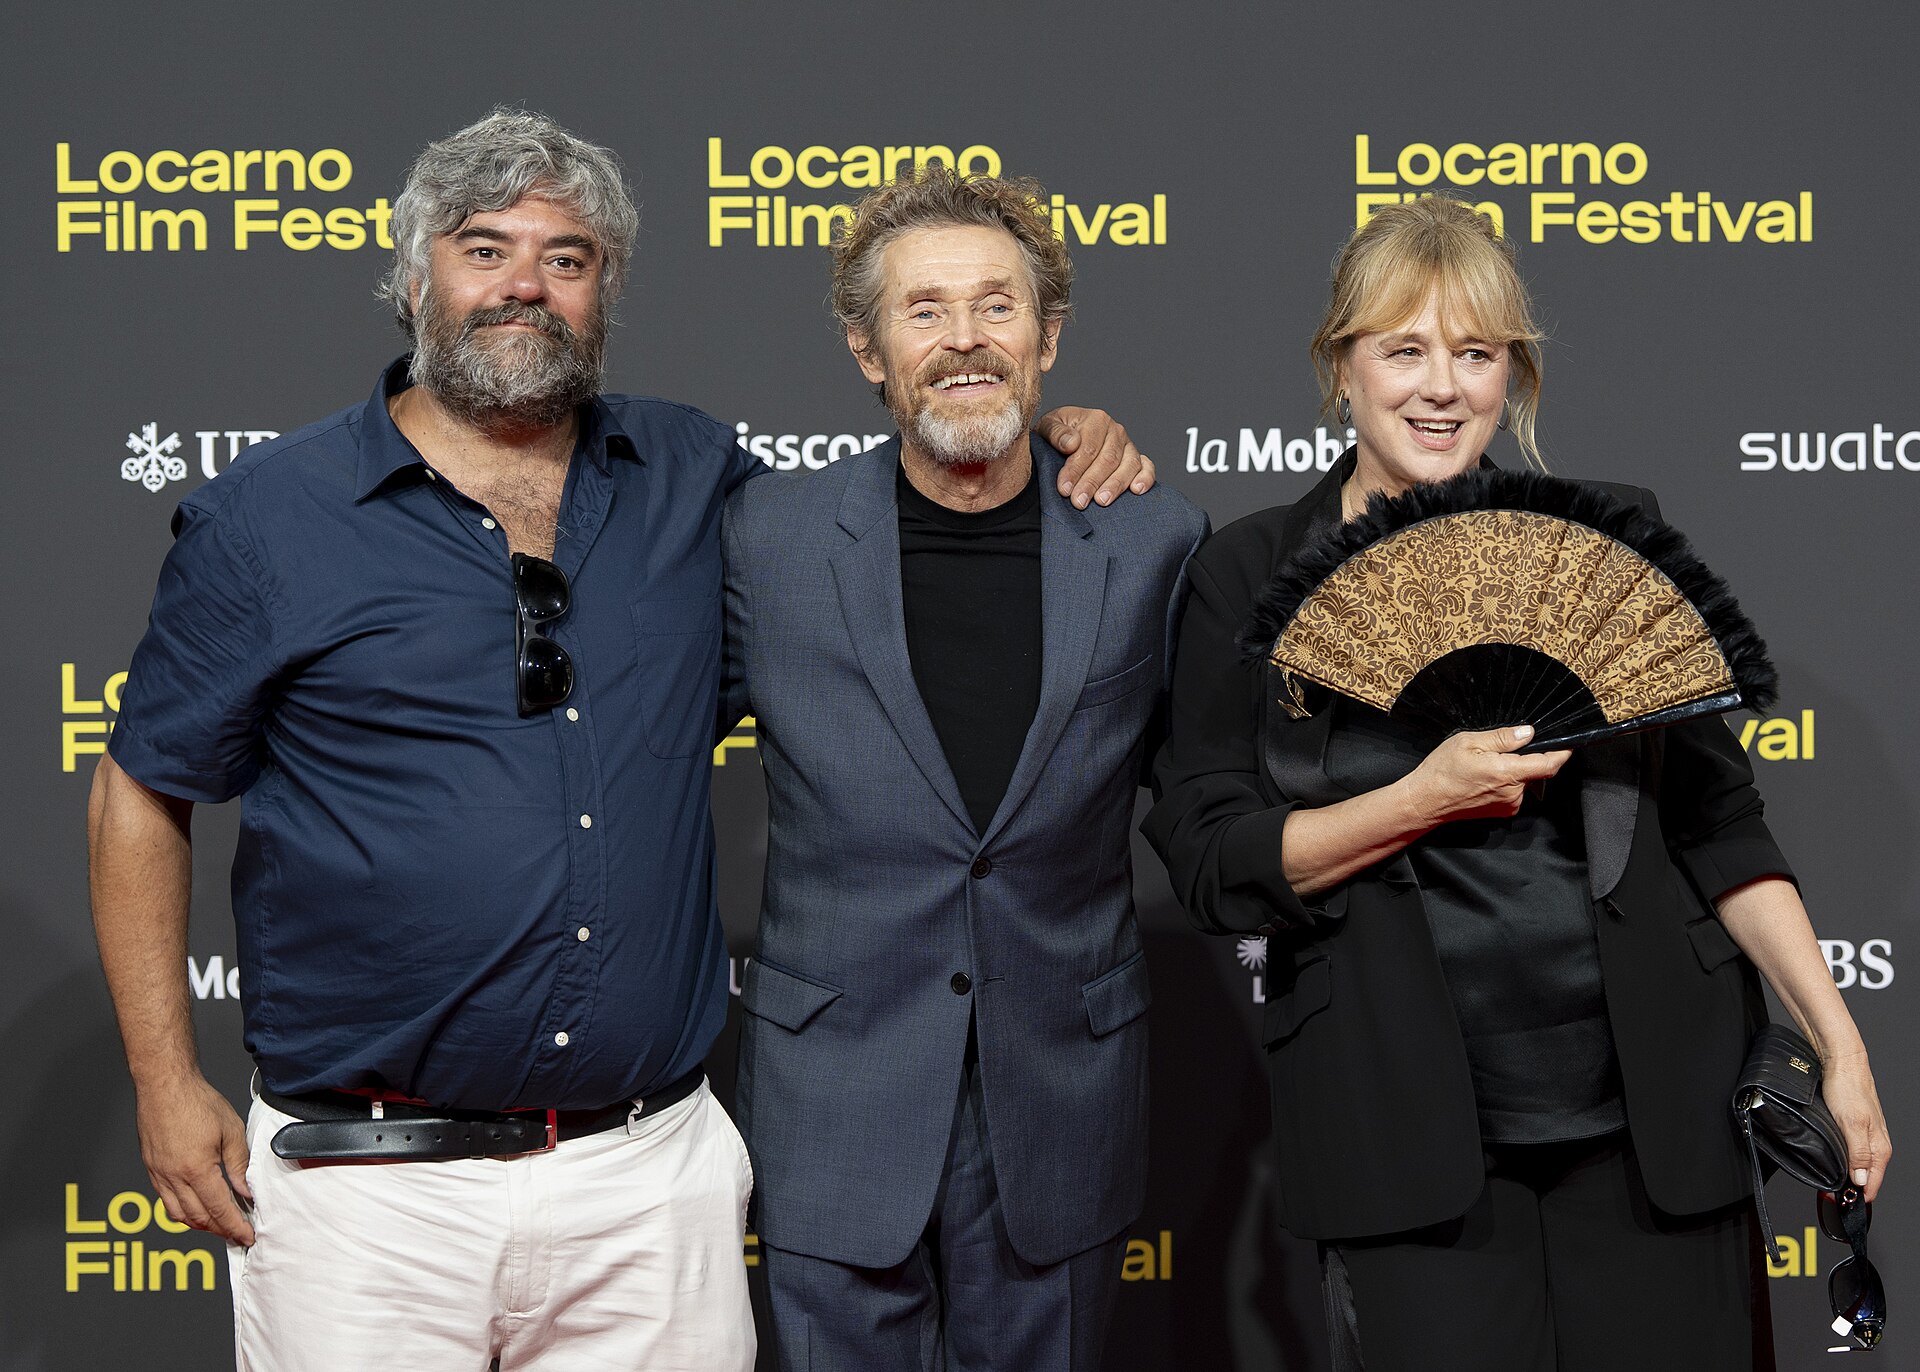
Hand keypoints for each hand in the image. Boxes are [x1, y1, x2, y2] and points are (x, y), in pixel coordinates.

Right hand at [135, 1074, 254, 1245]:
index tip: (247, 1236)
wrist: (165, 1086)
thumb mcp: (231, 1131)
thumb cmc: (197, 1102)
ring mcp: (159, 1174)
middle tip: (236, 1233)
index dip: (234, 1226)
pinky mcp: (151, 1168)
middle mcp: (173, 1177)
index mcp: (196, 1169)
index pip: (219, 1209)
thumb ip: (239, 1165)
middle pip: (197, 1217)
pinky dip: (181, 1211)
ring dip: (199, 1224)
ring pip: (178, 1214)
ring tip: (218, 1225)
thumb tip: (245, 1191)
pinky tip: (194, 1207)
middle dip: (218, 1230)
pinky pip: (165, 1200)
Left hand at [1035, 407, 1155, 508]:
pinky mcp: (1137, 460)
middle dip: (1092, 482)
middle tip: (1078, 502)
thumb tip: (1071, 444)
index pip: (1088, 448)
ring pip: (1128, 466)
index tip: (1064, 489)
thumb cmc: (1056, 435)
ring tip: (1101, 501)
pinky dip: (1145, 478)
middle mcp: (1116, 431)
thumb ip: (1056, 433)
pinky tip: (1136, 490)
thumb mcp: (1047, 427)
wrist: (1064, 440)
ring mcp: (1128, 446)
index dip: (1076, 470)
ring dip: (1115, 485)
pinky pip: (1146, 467)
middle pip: (1108, 460)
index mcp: (1096, 419)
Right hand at [1403, 725, 1571, 827]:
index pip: (1548, 764)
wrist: (1425, 801)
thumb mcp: (1468, 742)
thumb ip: (1502, 738)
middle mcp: (1512, 793)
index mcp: (1507, 773)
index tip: (1568, 743)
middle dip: (1525, 758)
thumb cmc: (1441, 771)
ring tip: (1485, 765)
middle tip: (1498, 750)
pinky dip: (1506, 783)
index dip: (1562, 752)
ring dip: (1514, 771)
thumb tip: (1528, 732)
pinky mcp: (1502, 812)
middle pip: (1535, 770)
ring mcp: (1508, 805)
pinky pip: (1514, 792)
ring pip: (1524, 781)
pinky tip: (1484, 779)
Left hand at [1822, 1050, 1890, 1201]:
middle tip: (1829, 1196)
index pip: (1872, 1184)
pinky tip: (1832, 1162)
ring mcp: (1866, 1137)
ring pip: (1858, 1166)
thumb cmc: (1848, 1089)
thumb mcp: (1851, 1124)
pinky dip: (1842, 1162)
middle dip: (1849, 1190)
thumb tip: (1862, 1181)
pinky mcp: (1856, 1129)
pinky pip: (1852, 1153)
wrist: (1842, 1065)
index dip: (1856, 1198)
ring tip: (1829, 1183)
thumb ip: (1858, 1154)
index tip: (1839, 1204)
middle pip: (1866, 1178)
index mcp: (1879, 1148)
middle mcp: (1876, 1145)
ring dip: (1845, 1176)